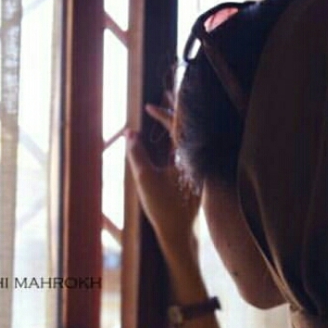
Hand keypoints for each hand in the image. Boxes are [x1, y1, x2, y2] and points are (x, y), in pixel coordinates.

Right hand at [126, 104, 199, 260]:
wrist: (179, 234)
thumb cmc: (163, 208)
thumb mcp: (144, 179)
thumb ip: (136, 154)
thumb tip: (129, 133)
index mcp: (188, 158)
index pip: (179, 127)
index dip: (164, 113)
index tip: (149, 106)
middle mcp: (197, 161)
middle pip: (188, 129)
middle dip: (176, 111)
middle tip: (168, 92)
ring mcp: (197, 169)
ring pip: (187, 140)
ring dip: (176, 125)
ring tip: (165, 110)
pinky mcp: (194, 177)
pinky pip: (186, 151)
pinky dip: (176, 140)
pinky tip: (167, 138)